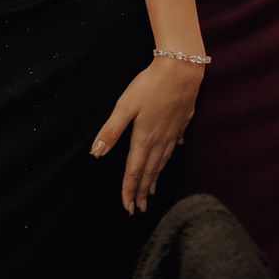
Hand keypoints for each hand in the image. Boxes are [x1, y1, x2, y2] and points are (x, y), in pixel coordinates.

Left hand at [91, 56, 201, 214]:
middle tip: (139, 209)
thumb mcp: (125, 105)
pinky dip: (167, 159)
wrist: (182, 69)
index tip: (127, 207)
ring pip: (162, 162)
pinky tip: (168, 159)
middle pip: (149, 172)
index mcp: (144, 138)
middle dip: (142, 191)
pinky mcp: (181, 124)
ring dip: (155, 179)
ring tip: (151, 192)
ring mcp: (173, 133)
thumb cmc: (151, 84)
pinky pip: (173, 148)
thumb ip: (111, 130)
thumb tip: (96, 153)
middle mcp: (160, 141)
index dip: (129, 191)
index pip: (134, 172)